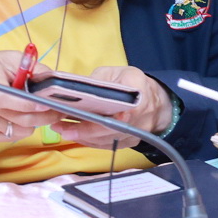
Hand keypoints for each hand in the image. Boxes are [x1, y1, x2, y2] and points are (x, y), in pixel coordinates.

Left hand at [41, 67, 171, 147]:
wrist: (158, 103)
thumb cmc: (135, 84)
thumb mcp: (119, 73)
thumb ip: (100, 81)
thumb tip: (75, 90)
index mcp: (140, 96)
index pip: (122, 109)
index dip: (103, 117)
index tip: (81, 117)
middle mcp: (138, 119)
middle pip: (109, 129)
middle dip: (83, 129)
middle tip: (59, 126)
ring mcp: (134, 134)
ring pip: (104, 140)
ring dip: (81, 136)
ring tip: (60, 128)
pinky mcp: (128, 144)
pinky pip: (106, 145)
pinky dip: (89, 140)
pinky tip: (75, 134)